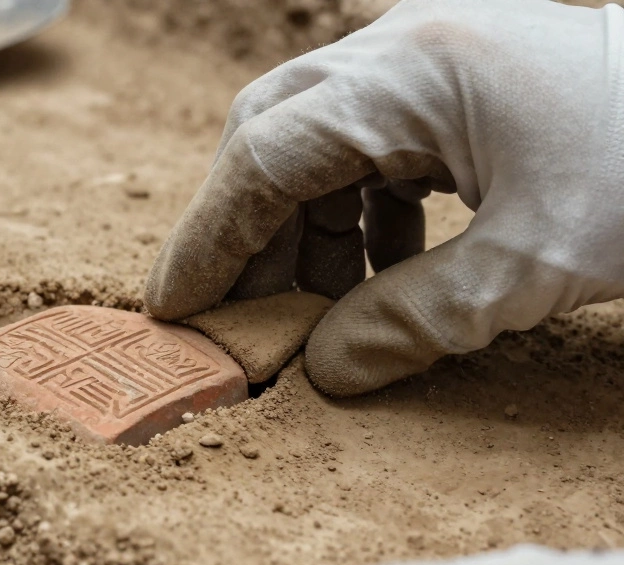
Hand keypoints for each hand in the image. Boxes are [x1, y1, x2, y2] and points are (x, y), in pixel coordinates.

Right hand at [144, 0, 623, 395]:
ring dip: (298, 230)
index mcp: (414, 71)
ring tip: (310, 314)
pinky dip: (350, 214)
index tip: (175, 312)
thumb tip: (326, 371)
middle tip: (232, 319)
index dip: (208, 239)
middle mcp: (401, 45)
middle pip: (270, 135)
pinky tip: (376, 271)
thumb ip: (417, 318)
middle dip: (242, 233)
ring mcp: (424, 54)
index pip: (266, 155)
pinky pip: (363, 144)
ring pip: (312, 142)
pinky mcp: (448, 77)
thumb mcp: (537, 263)